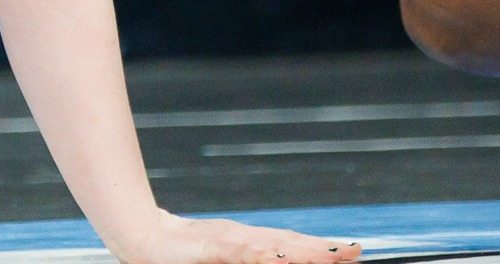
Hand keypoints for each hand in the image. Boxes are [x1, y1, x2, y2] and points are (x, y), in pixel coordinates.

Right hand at [112, 211, 360, 263]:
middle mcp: (246, 238)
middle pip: (292, 244)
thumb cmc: (182, 255)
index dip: (321, 249)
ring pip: (274, 246)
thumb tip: (276, 258)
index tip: (350, 251)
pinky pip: (242, 252)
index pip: (293, 246)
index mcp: (251, 244)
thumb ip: (249, 260)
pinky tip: (280, 257)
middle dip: (324, 250)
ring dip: (304, 251)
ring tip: (332, 254)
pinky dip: (262, 254)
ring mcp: (230, 240)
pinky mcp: (212, 245)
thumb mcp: (221, 260)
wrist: (143, 238)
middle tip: (355, 251)